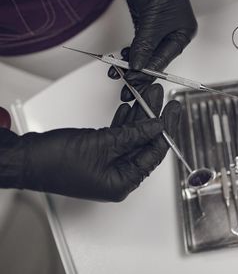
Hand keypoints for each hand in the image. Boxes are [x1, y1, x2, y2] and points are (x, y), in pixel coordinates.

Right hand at [0, 84, 180, 201]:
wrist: (25, 159)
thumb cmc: (55, 161)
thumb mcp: (103, 143)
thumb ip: (133, 135)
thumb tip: (158, 126)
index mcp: (123, 182)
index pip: (154, 154)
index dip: (165, 130)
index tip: (173, 110)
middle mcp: (118, 176)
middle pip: (144, 143)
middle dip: (154, 117)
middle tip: (163, 97)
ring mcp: (108, 165)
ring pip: (132, 136)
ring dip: (139, 114)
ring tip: (149, 93)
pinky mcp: (97, 154)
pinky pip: (118, 136)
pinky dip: (124, 121)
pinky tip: (131, 106)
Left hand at [109, 0, 196, 101]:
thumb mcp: (152, 18)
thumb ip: (145, 45)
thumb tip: (137, 67)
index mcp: (183, 34)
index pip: (164, 61)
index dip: (148, 74)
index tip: (133, 84)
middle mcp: (173, 33)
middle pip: (155, 60)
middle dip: (138, 72)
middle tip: (123, 85)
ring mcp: (158, 27)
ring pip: (145, 53)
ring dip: (131, 63)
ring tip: (117, 73)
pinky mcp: (145, 21)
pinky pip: (139, 43)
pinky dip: (130, 52)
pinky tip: (121, 59)